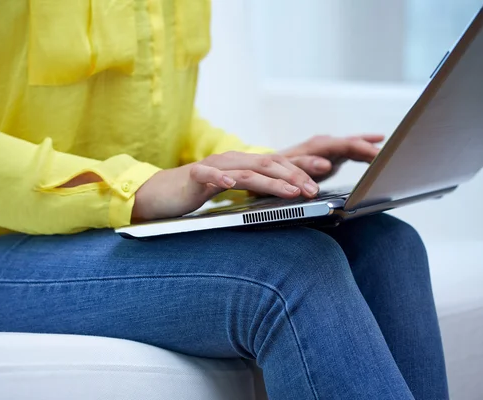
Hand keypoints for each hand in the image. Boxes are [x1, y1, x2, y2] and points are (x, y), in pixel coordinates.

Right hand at [132, 151, 318, 221]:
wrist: (160, 193)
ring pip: (247, 171)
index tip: (321, 179)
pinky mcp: (195, 176)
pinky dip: (221, 178)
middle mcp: (232, 161)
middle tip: (314, 188)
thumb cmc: (196, 193)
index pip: (277, 164)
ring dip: (271, 181)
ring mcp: (214, 167)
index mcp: (242, 164)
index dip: (300, 170)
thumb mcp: (230, 191)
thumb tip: (281, 196)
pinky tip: (231, 184)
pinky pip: (209, 175)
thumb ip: (252, 189)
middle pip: (269, 164)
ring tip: (291, 191)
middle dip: (295, 175)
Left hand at [280, 134, 384, 181]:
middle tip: (388, 156)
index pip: (341, 145)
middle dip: (369, 148)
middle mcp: (320, 145)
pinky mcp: (327, 155)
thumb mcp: (285, 172)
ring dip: (369, 148)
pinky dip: (363, 149)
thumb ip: (304, 167)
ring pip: (351, 144)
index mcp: (312, 148)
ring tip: (389, 153)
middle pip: (349, 143)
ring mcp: (324, 149)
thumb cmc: (273, 172)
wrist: (264, 169)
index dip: (360, 149)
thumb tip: (325, 164)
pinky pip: (349, 149)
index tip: (377, 156)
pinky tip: (378, 146)